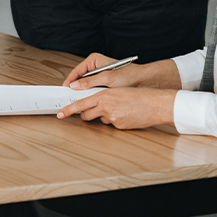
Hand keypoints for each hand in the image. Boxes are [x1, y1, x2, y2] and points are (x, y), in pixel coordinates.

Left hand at [57, 87, 175, 129]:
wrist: (155, 104)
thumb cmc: (139, 95)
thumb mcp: (117, 90)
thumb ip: (102, 96)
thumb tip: (91, 102)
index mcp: (103, 95)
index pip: (80, 104)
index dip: (68, 110)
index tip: (60, 114)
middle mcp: (105, 107)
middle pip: (86, 115)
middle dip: (86, 115)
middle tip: (91, 112)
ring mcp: (112, 118)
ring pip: (100, 119)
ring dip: (104, 116)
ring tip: (119, 108)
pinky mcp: (119, 126)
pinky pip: (112, 124)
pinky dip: (116, 120)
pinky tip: (126, 114)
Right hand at [62, 54, 179, 90]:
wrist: (145, 81)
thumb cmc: (130, 75)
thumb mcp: (108, 78)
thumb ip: (90, 82)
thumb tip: (75, 85)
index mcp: (94, 60)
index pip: (76, 71)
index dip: (70, 81)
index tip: (65, 90)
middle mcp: (95, 66)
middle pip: (80, 78)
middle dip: (76, 88)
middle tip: (70, 97)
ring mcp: (99, 75)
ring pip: (86, 85)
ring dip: (84, 92)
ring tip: (79, 100)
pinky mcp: (104, 82)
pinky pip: (93, 89)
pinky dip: (91, 94)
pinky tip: (91, 100)